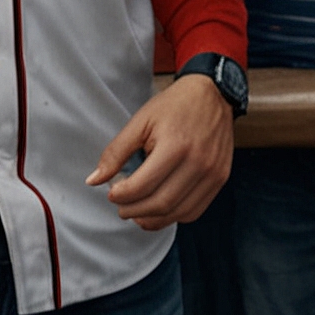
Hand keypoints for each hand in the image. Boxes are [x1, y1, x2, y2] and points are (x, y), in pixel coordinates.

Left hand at [88, 73, 231, 230]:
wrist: (213, 95)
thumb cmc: (174, 105)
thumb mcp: (140, 121)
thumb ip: (116, 152)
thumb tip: (94, 180)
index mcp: (175, 146)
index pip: (143, 186)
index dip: (122, 196)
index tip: (111, 193)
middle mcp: (198, 163)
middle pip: (161, 204)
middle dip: (134, 211)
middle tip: (120, 207)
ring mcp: (212, 174)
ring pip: (178, 213)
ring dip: (152, 219)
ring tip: (136, 212)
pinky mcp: (220, 179)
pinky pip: (194, 211)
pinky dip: (173, 216)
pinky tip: (159, 209)